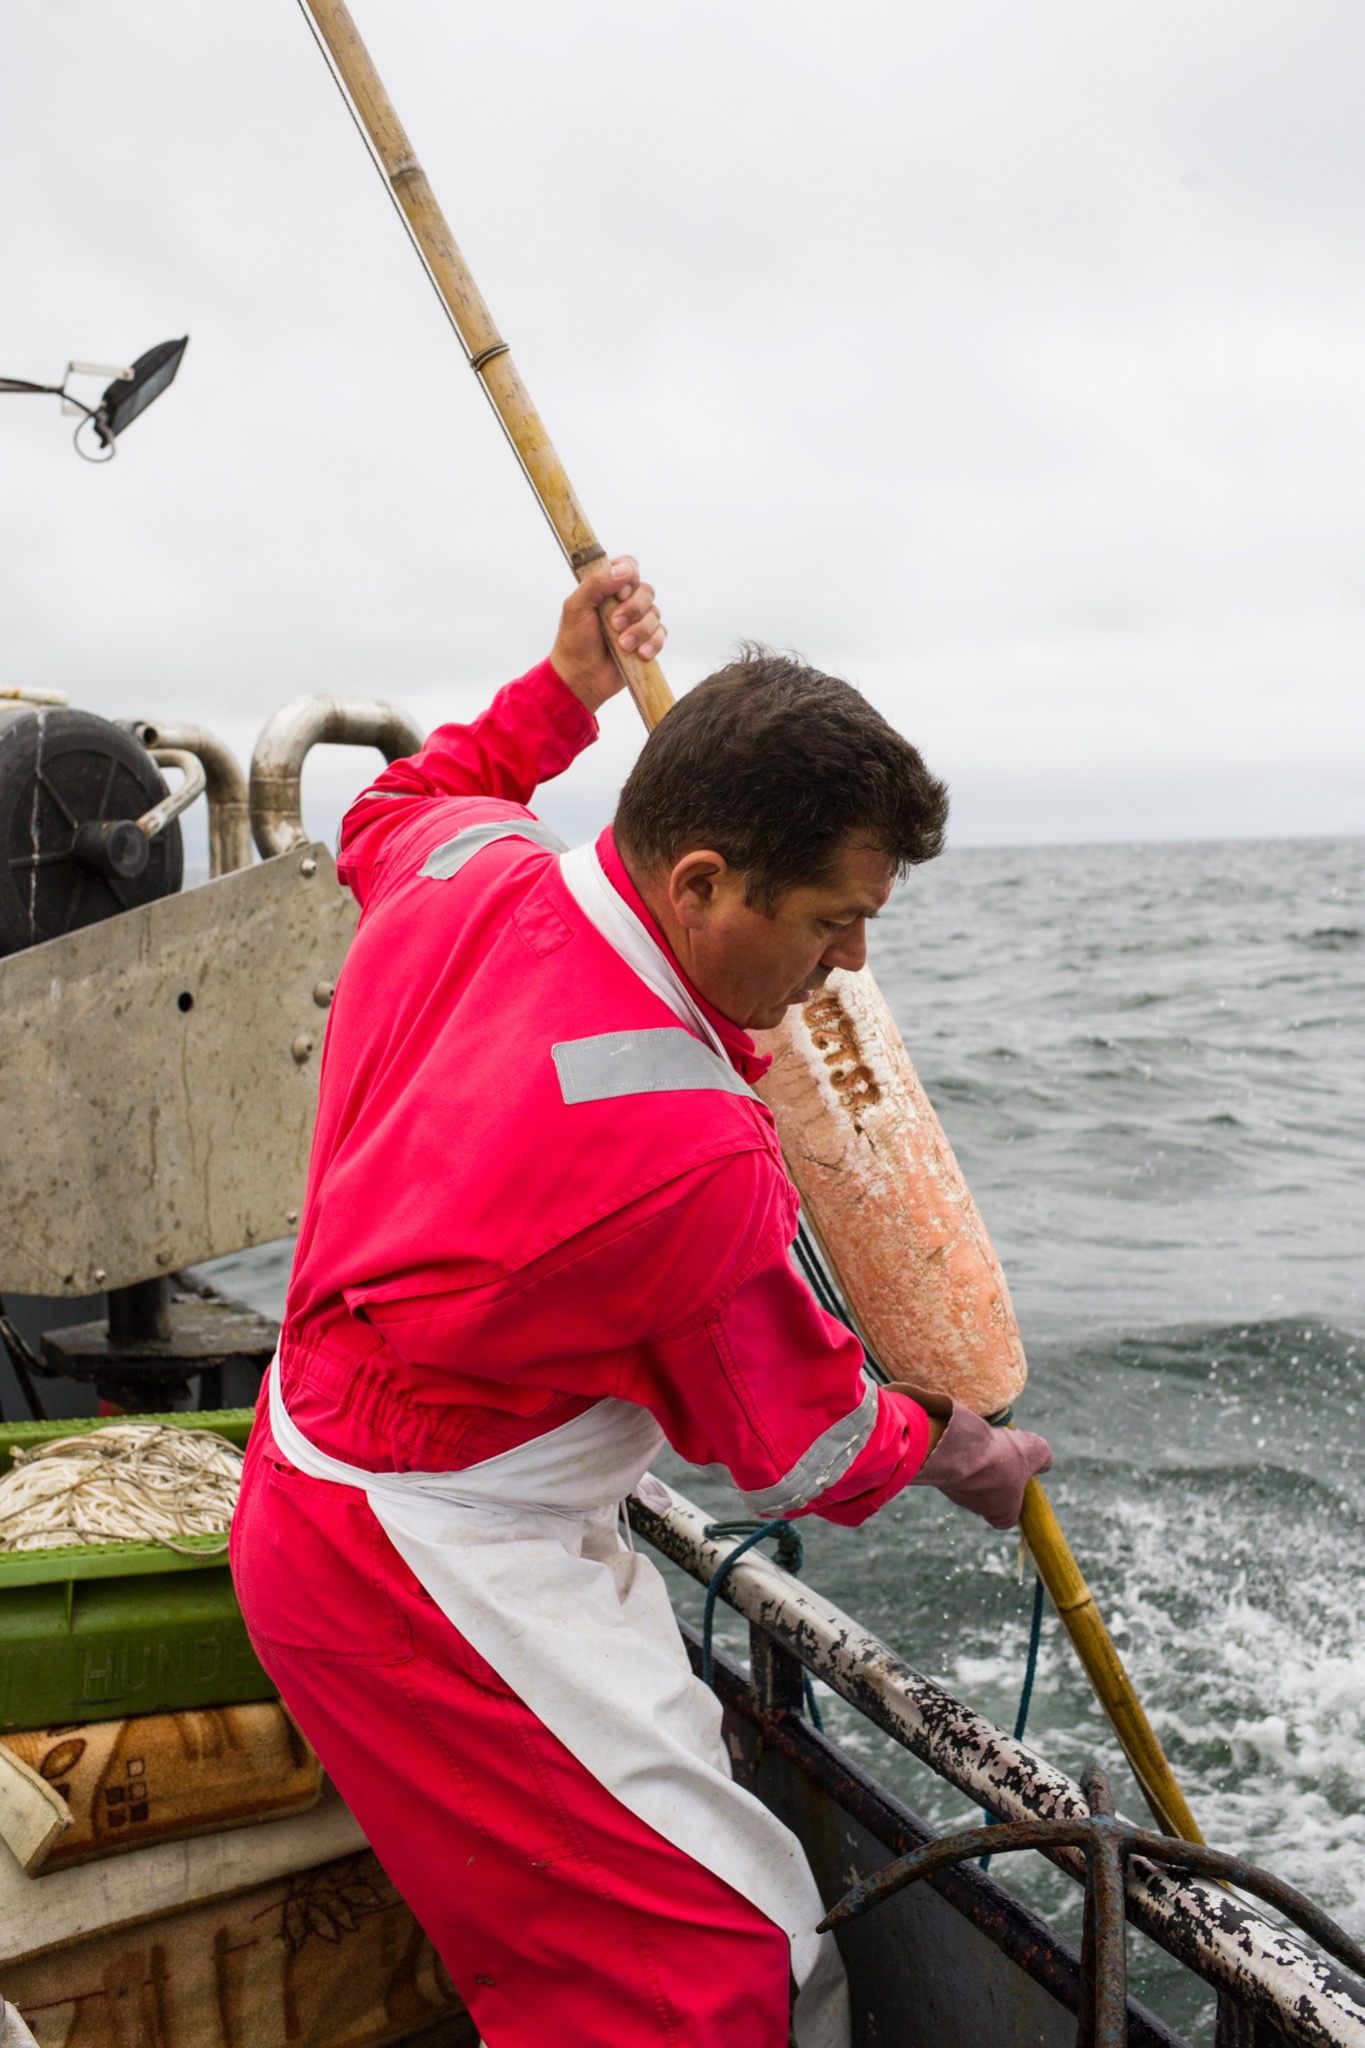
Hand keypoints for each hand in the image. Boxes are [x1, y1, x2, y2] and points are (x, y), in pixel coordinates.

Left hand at [549, 555, 665, 715]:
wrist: (581, 678)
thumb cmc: (574, 642)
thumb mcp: (576, 607)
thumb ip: (596, 583)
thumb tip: (623, 571)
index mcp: (607, 588)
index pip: (629, 566)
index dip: (629, 576)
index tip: (617, 594)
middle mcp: (624, 602)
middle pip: (646, 590)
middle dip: (633, 609)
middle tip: (614, 625)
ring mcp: (637, 622)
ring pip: (655, 613)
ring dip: (639, 631)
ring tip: (622, 646)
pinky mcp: (647, 641)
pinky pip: (661, 634)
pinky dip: (652, 643)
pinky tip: (639, 654)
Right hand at [903, 1388, 1051, 1529]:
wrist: (957, 1449)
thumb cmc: (1000, 1457)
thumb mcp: (1033, 1451)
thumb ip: (1043, 1456)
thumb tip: (1045, 1461)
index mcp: (1001, 1513)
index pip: (1008, 1515)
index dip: (1014, 1497)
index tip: (1017, 1476)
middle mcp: (976, 1507)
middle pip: (988, 1491)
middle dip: (993, 1470)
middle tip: (998, 1449)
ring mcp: (953, 1491)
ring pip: (967, 1475)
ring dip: (974, 1458)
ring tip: (980, 1437)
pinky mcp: (935, 1474)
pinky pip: (949, 1461)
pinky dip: (956, 1449)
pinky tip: (962, 1435)